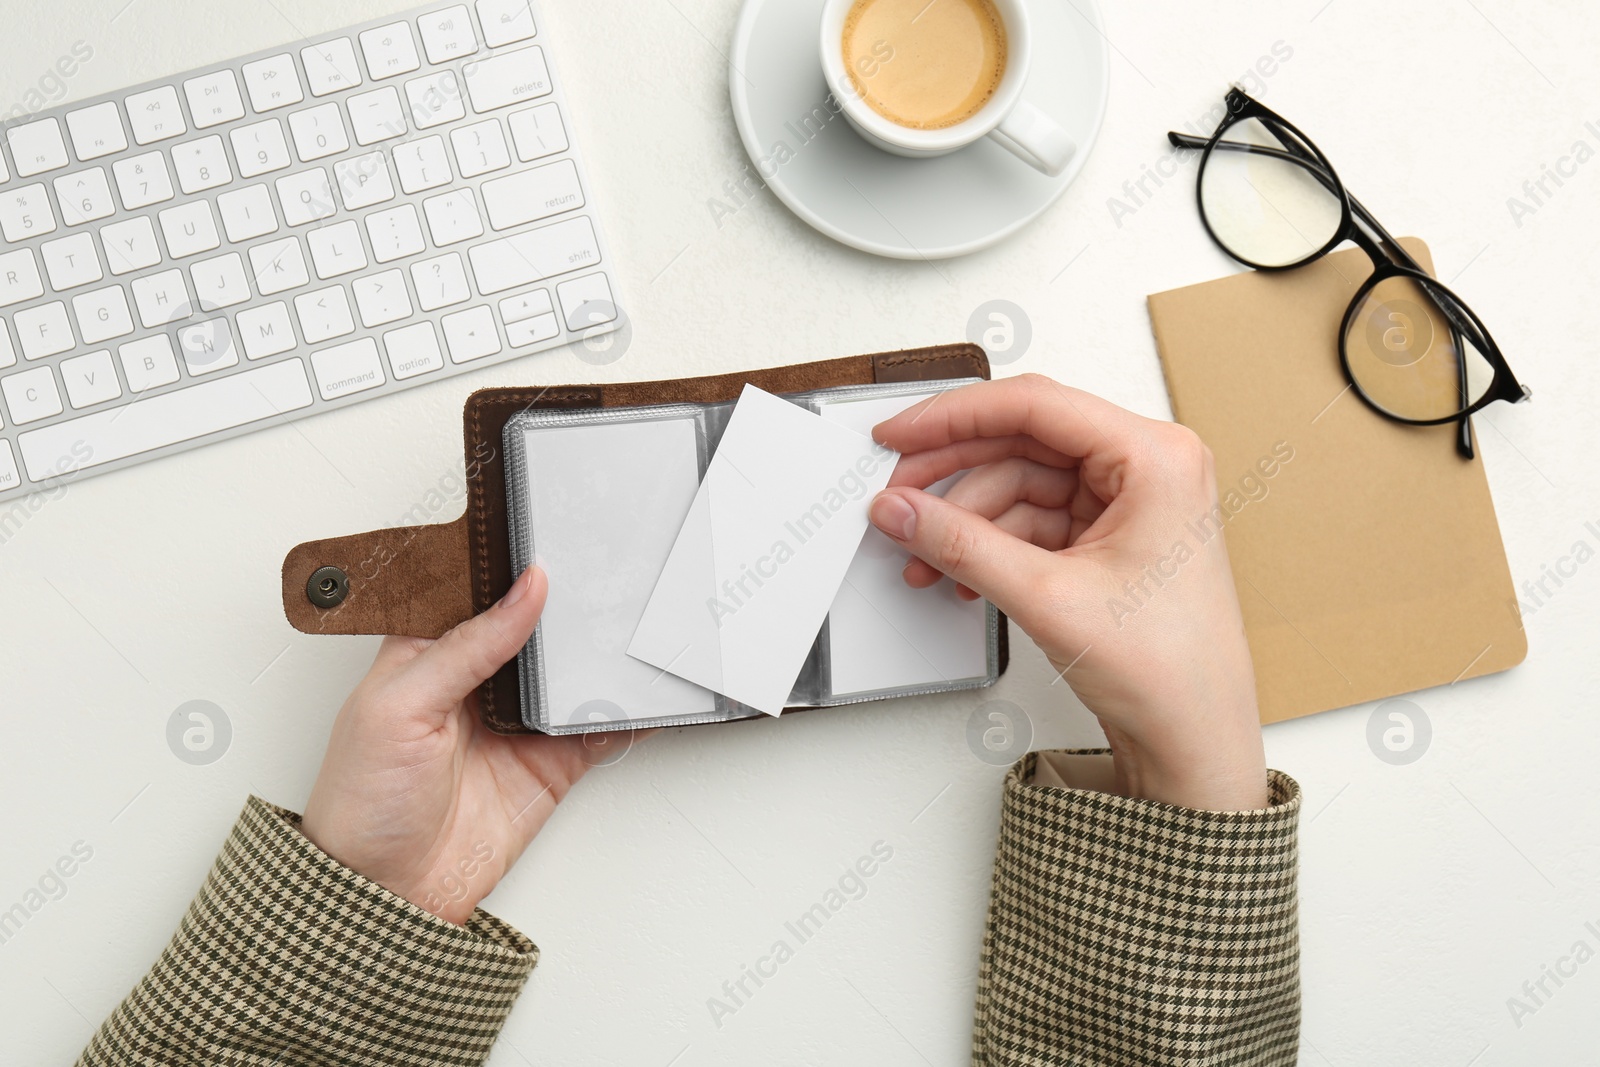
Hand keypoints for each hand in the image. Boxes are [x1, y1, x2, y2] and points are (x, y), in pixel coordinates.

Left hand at [301, 566, 608, 922]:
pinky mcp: (552, 761)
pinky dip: (629, 711)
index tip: (552, 535)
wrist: (387, 895)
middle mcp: (478, 678)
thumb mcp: (400, 704)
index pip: (478, 589)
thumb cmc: (361, 801)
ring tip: (633, 624)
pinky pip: (601, 727)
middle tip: (608, 573)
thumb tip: (524, 591)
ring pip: (574, 672)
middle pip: (537, 625)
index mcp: (429, 649)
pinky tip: (646, 690)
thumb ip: (467, 645)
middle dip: (571, 603)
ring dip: (602, 654)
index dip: (512, 563)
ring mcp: (519, 721)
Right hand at [868, 374, 1267, 810]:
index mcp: (1155, 457)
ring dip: (967, 521)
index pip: (1035, 406)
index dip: (953, 417)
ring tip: (925, 558)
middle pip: (1023, 441)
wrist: (1193, 739)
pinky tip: (961, 573)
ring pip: (1020, 483)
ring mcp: (1129, 501)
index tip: (900, 435)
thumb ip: (960, 544)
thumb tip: (902, 507)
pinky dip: (991, 544)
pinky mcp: (1110, 536)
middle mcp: (1147, 467)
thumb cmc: (1169, 671)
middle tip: (899, 494)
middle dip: (954, 474)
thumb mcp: (1046, 597)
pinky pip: (1033, 518)